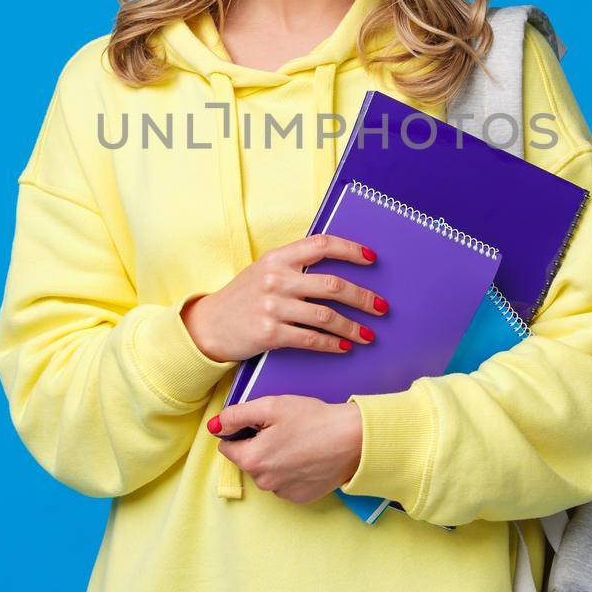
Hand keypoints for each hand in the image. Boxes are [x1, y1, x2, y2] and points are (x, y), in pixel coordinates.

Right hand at [180, 233, 389, 363]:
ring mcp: (272, 306)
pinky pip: (310, 339)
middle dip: (364, 297)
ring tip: (369, 334)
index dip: (350, 250)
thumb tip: (337, 265)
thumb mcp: (264, 270)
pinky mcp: (270, 333)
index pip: (321, 245)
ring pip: (326, 316)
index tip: (372, 259)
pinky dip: (332, 343)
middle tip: (382, 307)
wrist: (209, 326)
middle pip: (333, 285)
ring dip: (353, 327)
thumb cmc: (243, 297)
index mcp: (277, 257)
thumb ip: (294, 265)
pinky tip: (345, 346)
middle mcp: (276, 278)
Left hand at [210, 396, 363, 503]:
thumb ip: (237, 415)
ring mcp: (282, 492)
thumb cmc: (314, 419)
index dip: (241, 431)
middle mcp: (264, 482)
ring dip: (275, 459)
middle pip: (248, 461)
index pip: (228, 447)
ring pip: (267, 473)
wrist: (353, 439)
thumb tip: (216, 426)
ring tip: (298, 442)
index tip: (261, 423)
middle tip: (283, 429)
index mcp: (252, 459)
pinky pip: (284, 483)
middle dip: (259, 445)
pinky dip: (290, 471)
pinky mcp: (300, 497)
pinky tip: (306, 457)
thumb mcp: (271, 406)